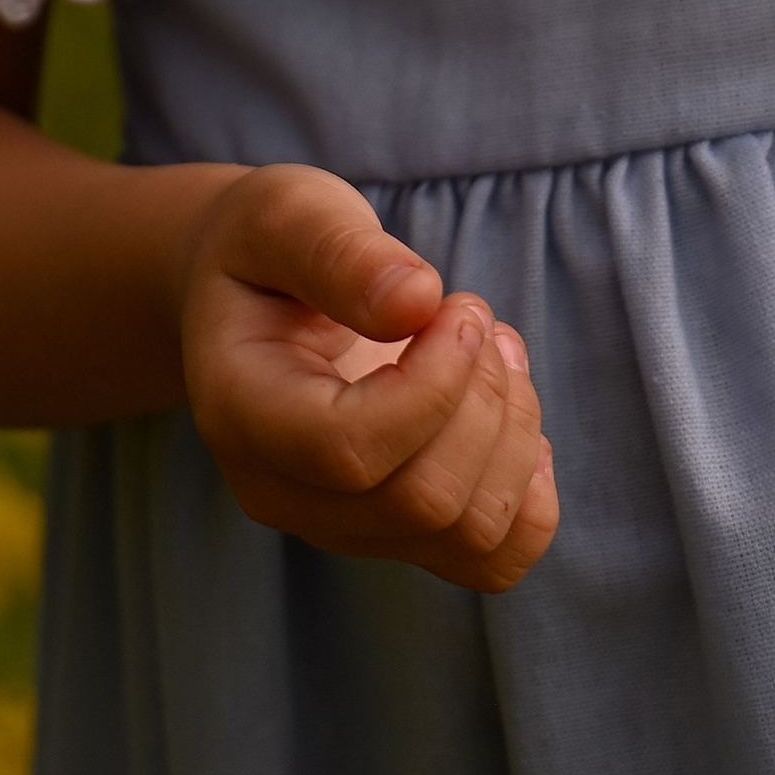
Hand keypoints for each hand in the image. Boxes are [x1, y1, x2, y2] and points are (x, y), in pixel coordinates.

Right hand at [178, 166, 555, 592]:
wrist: (253, 294)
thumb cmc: (269, 248)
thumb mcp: (289, 215)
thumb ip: (341, 253)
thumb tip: (417, 301)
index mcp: (243, 414)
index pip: (350, 450)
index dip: (433, 384)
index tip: (455, 306)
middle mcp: (285, 493)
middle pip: (422, 501)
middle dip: (484, 397)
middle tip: (474, 314)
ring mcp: (341, 526)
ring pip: (467, 534)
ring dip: (514, 431)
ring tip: (496, 347)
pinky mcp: (396, 531)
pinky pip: (491, 559)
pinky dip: (531, 491)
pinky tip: (514, 412)